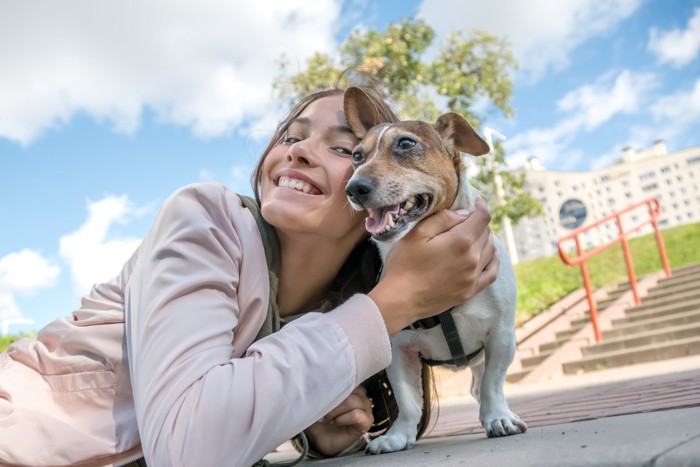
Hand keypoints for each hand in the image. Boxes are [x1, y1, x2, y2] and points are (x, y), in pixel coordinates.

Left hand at [304, 386, 373, 455]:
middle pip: (349, 389)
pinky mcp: (367, 421)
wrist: (323, 440)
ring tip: (328, 419)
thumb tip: (313, 381)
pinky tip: (335, 423)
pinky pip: (357, 415)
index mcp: (351, 386)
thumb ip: (320, 392)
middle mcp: (361, 395)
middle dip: (332, 400)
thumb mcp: (318, 403)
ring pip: (352, 401)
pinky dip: (343, 418)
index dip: (333, 384)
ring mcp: (366, 407)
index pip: (346, 376)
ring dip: (336, 410)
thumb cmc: (321, 419)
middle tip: (323, 411)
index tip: (320, 393)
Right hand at [369, 198, 498, 334]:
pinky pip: (492, 273)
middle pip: (486, 233)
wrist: (400, 300)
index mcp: (461, 241)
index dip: (481, 206)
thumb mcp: (417, 234)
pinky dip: (493, 261)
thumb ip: (443, 219)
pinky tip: (488, 256)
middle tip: (466, 219)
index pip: (482, 217)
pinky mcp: (470, 290)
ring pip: (491, 250)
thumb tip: (464, 213)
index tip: (476, 201)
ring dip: (485, 239)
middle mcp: (472, 258)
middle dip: (479, 222)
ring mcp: (473, 276)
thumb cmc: (404, 264)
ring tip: (473, 235)